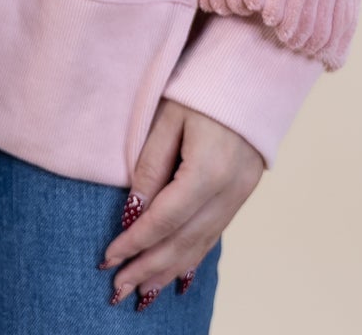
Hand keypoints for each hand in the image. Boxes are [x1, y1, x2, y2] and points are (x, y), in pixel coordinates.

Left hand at [100, 99, 263, 306]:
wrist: (252, 70)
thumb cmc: (202, 85)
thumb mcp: (168, 117)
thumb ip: (150, 166)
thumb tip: (133, 212)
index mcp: (208, 170)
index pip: (164, 219)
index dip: (135, 242)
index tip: (109, 258)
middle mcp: (230, 190)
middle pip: (184, 241)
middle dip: (149, 268)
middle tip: (118, 289)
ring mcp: (242, 194)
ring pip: (202, 244)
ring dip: (170, 270)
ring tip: (143, 290)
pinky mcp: (245, 192)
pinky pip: (215, 233)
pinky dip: (193, 255)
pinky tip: (177, 272)